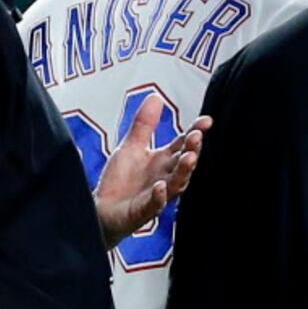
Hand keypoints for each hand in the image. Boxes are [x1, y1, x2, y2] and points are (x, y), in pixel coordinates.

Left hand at [94, 93, 211, 247]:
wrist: (101, 211)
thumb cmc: (120, 181)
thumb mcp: (131, 147)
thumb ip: (145, 124)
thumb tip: (156, 96)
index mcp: (164, 161)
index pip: (184, 145)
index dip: (195, 133)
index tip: (206, 121)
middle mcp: (165, 177)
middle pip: (184, 163)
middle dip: (192, 150)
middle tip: (197, 137)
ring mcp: (156, 196)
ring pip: (176, 185)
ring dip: (183, 172)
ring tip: (189, 158)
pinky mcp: (142, 212)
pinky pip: (154, 206)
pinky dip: (158, 197)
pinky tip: (160, 187)